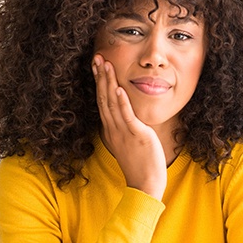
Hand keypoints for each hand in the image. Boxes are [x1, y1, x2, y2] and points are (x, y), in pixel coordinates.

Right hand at [92, 54, 166, 200]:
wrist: (145, 185)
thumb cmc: (139, 163)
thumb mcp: (127, 142)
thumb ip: (124, 126)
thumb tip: (125, 114)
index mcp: (111, 129)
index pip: (102, 101)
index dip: (99, 82)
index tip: (97, 66)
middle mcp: (114, 128)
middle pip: (103, 98)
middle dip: (100, 76)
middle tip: (97, 57)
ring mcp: (123, 131)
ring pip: (112, 103)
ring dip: (108, 82)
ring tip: (105, 64)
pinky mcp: (136, 135)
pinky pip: (126, 116)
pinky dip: (121, 101)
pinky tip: (118, 88)